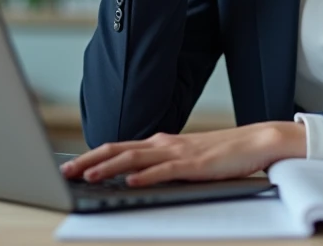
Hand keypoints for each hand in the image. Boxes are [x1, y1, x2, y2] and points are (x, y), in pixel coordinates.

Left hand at [59, 121, 306, 187]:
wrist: (257, 141)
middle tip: (65, 171)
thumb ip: (163, 165)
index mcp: (161, 143)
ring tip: (88, 176)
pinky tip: (130, 182)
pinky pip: (164, 170)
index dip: (92, 156)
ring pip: (135, 159)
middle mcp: (164, 143)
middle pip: (118, 150)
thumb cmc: (223, 153)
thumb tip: (136, 177)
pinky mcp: (194, 164)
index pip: (118, 147)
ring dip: (109, 167)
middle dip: (89, 160)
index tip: (71, 165)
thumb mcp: (186, 158)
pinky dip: (145, 176)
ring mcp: (179, 152)